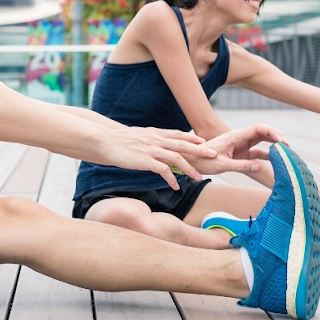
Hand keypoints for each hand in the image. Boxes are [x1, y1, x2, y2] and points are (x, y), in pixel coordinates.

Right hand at [100, 126, 215, 189]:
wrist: (104, 140)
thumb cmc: (118, 140)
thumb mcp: (137, 135)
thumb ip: (148, 139)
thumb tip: (154, 144)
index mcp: (154, 133)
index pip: (178, 134)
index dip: (192, 138)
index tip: (204, 142)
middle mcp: (156, 139)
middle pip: (183, 144)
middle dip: (200, 150)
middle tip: (214, 156)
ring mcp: (151, 150)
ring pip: (177, 158)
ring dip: (190, 168)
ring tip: (198, 178)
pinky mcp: (145, 160)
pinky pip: (163, 171)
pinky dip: (172, 179)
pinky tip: (176, 187)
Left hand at [183, 124, 285, 175]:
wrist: (191, 162)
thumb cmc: (203, 161)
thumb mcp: (221, 164)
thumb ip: (240, 166)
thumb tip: (259, 167)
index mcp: (235, 136)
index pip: (257, 129)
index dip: (272, 132)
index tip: (282, 141)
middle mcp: (239, 139)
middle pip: (262, 133)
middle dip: (276, 137)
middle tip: (288, 147)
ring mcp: (240, 146)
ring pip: (260, 142)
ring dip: (272, 146)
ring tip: (285, 153)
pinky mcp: (239, 154)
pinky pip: (256, 153)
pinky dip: (266, 155)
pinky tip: (275, 160)